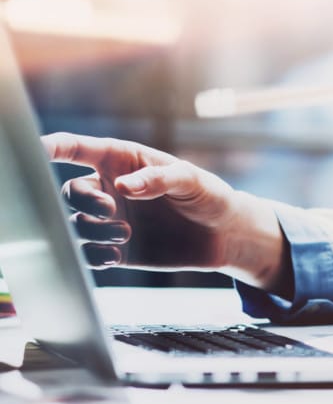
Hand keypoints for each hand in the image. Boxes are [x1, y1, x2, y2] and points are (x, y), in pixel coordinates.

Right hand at [42, 132, 286, 290]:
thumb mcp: (191, 180)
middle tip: (111, 209)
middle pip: (70, 192)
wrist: (225, 234)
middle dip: (83, 200)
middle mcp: (109, 188)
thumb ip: (158, 179)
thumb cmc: (209, 196)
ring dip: (93, 229)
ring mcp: (111, 220)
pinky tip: (114, 255)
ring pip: (77, 224)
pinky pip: (89, 254)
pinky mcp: (117, 249)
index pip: (78, 148)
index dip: (53, 147)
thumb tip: (123, 187)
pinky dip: (94, 256)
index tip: (37, 150)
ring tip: (125, 234)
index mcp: (122, 161)